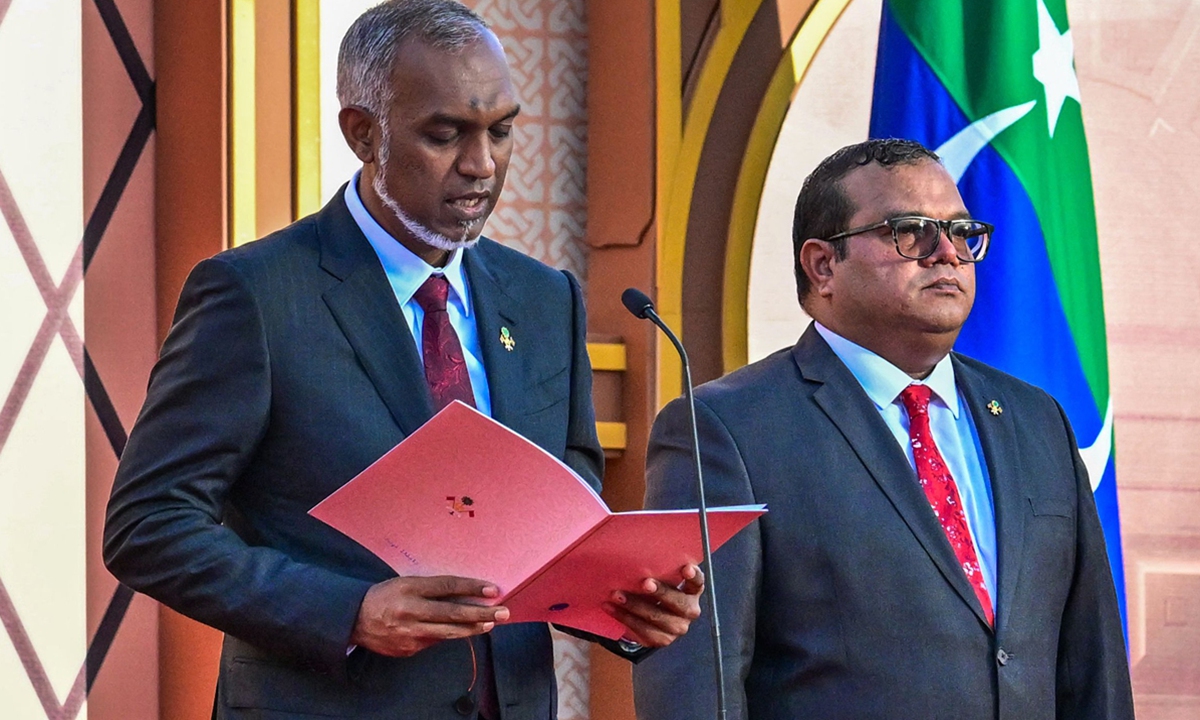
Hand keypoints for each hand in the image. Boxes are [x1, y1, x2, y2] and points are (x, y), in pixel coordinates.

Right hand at [350, 576, 508, 656]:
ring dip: (472, 628)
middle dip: (481, 613)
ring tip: (490, 624)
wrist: (353, 619)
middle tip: (503, 612)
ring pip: (448, 633)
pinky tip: (460, 632)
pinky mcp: (408, 649)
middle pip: (452, 613)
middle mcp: (410, 610)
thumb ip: (431, 589)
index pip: (447, 586)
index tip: (493, 589)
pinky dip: (448, 636)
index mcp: (409, 588)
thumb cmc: (384, 596)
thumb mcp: (405, 583)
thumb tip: (464, 593)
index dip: (472, 588)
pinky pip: (434, 642)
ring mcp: (409, 632)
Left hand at [603, 564, 704, 647]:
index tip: (686, 569)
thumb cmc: (655, 589)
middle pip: (679, 602)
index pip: (698, 582)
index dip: (694, 576)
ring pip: (657, 617)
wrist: (650, 617)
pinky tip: (611, 608)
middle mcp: (690, 610)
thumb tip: (635, 553)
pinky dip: (625, 618)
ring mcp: (678, 627)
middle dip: (661, 592)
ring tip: (617, 595)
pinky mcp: (663, 639)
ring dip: (635, 606)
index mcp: (692, 591)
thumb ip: (658, 569)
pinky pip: (644, 630)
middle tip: (644, 583)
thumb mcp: (661, 578)